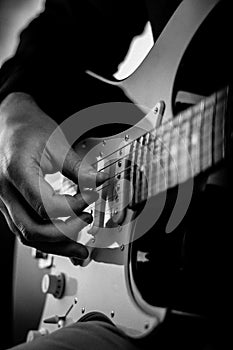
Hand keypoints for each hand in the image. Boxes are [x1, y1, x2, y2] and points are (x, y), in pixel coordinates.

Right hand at [0, 93, 107, 258]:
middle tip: (88, 222)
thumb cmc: (28, 129)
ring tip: (80, 248)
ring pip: (27, 236)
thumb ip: (78, 167)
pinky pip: (26, 229)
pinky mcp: (11, 205)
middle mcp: (5, 191)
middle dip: (65, 234)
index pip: (45, 205)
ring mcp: (5, 201)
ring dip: (57, 245)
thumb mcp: (55, 143)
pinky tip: (64, 239)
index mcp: (16, 171)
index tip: (91, 197)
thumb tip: (99, 181)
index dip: (73, 207)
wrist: (10, 124)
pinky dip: (47, 238)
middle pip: (33, 229)